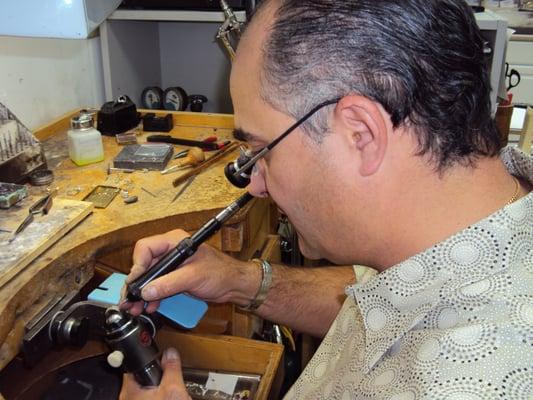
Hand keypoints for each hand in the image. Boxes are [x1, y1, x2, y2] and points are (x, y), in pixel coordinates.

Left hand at [119, 347, 190, 399]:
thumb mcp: (173, 389)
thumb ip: (172, 369)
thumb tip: (170, 353)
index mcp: (130, 390)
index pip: (134, 364)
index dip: (147, 357)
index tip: (155, 353)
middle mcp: (129, 397)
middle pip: (144, 375)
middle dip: (159, 374)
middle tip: (171, 376)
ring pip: (150, 387)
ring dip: (163, 386)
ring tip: (174, 392)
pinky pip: (154, 396)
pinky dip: (163, 395)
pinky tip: (172, 399)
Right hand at [121, 229, 259, 315]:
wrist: (234, 285)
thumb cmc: (221, 273)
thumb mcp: (193, 277)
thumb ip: (169, 284)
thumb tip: (147, 291)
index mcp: (174, 241)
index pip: (146, 248)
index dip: (137, 265)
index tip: (135, 282)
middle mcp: (170, 251)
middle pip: (144, 264)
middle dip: (136, 284)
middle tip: (128, 300)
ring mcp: (172, 265)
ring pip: (149, 277)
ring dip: (142, 293)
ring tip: (135, 309)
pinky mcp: (175, 278)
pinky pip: (158, 286)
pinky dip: (152, 296)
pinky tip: (149, 307)